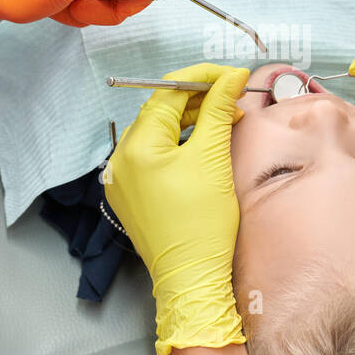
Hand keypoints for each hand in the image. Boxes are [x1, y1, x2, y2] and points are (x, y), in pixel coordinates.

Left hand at [104, 63, 249, 354]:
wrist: (191, 279)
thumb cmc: (202, 224)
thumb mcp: (214, 158)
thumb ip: (220, 110)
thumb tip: (231, 77)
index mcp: (136, 146)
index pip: (167, 93)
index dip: (202, 78)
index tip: (232, 75)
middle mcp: (121, 159)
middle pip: (161, 111)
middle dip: (199, 100)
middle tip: (234, 98)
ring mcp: (123, 179)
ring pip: (159, 134)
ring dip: (191, 122)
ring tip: (226, 120)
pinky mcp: (132, 196)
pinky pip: (154, 157)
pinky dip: (180, 146)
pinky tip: (205, 145)